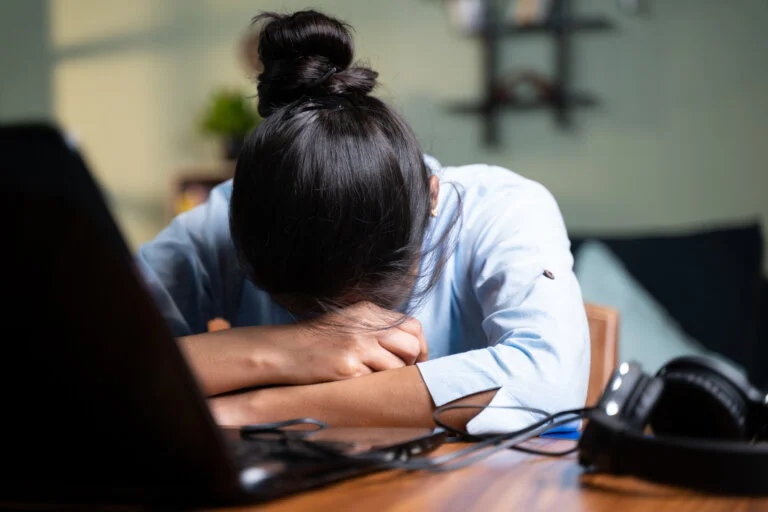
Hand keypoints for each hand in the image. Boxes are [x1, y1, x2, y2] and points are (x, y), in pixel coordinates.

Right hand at [274, 301, 427, 384]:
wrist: (283, 351)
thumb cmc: (316, 341)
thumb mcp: (348, 323)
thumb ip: (377, 328)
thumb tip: (410, 347)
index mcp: (368, 311)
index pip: (413, 326)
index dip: (420, 347)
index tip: (416, 361)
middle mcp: (366, 326)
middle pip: (411, 346)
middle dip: (411, 365)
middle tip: (399, 375)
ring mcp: (358, 346)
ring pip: (397, 367)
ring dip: (390, 378)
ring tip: (373, 380)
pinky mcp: (348, 368)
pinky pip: (376, 382)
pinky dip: (371, 387)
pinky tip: (355, 385)